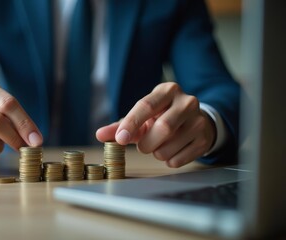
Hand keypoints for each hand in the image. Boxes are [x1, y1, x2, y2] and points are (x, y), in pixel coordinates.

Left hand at [96, 82, 215, 167]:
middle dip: (147, 143)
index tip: (121, 138)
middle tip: (143, 146)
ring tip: (159, 146)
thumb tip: (99, 134)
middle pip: (163, 128)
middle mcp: (187, 102)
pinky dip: (168, 161)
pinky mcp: (204, 139)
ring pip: (170, 147)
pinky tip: (171, 151)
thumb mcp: (141, 118)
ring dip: (157, 153)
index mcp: (167, 91)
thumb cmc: (161, 117)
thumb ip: (119, 126)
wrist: (194, 122)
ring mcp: (199, 120)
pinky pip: (179, 159)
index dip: (131, 123)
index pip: (146, 105)